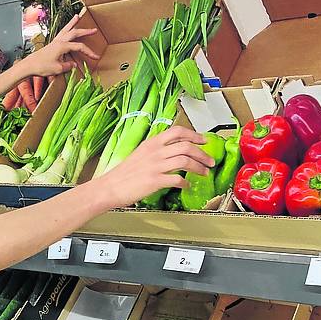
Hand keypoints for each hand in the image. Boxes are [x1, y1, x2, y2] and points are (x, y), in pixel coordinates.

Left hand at [21, 16, 98, 76]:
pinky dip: (66, 29)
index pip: (79, 47)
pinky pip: (61, 34)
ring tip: (77, 16)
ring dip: (72, 23)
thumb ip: (68, 66)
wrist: (29, 65)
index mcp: (62, 46)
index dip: (89, 52)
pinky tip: (67, 29)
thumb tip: (74, 64)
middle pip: (74, 33)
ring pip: (66, 29)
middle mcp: (59, 41)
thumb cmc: (42, 67)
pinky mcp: (51, 44)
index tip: (96, 57)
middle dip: (85, 31)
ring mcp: (54, 41)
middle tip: (94, 30)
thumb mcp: (58, 69)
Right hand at [92, 127, 213, 209]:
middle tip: (210, 160)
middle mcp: (155, 152)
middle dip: (202, 153)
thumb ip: (156, 150)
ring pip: (185, 161)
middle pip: (186, 146)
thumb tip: (173, 151)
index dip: (194, 135)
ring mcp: (155, 166)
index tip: (204, 140)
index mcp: (151, 143)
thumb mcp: (140, 154)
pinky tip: (187, 185)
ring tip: (204, 172)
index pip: (177, 132)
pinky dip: (185, 183)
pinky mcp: (155, 180)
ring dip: (199, 167)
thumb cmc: (123, 174)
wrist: (110, 187)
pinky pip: (177, 179)